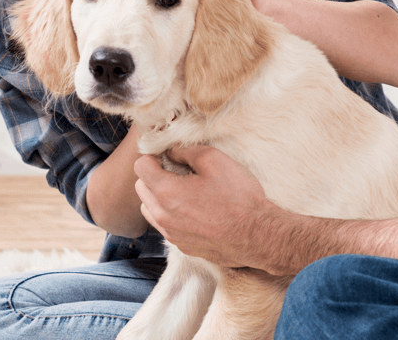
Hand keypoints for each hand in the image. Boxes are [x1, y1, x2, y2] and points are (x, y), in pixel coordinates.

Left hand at [134, 145, 288, 271]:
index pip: (140, 167)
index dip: (153, 156)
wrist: (257, 236)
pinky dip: (171, 214)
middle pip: (141, 189)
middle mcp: (163, 215)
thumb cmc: (238, 197)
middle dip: (153, 175)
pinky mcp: (182, 246)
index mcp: (166, 191)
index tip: (168, 155)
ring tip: (184, 191)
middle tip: (178, 170)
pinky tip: (194, 210)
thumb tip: (171, 151)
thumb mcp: (215, 160)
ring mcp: (171, 233)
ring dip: (159, 197)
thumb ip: (186, 151)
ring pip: (150, 209)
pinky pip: (165, 226)